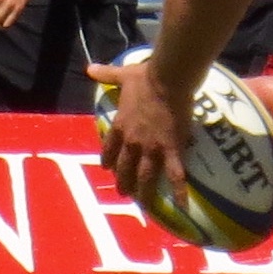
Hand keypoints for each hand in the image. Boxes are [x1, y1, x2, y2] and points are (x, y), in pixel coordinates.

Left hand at [86, 55, 189, 208]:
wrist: (167, 79)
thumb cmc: (146, 76)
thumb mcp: (123, 75)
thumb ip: (106, 74)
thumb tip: (90, 68)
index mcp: (121, 125)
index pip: (109, 147)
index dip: (108, 159)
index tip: (107, 168)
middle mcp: (132, 141)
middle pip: (124, 167)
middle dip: (123, 182)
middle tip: (124, 193)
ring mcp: (151, 148)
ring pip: (144, 176)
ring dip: (143, 192)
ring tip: (144, 205)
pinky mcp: (171, 149)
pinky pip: (174, 174)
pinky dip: (179, 191)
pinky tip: (182, 206)